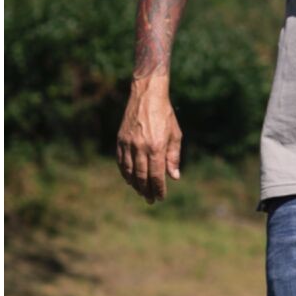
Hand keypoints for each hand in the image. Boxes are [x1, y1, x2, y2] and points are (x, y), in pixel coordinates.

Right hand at [117, 80, 182, 203]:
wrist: (147, 95)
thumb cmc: (165, 115)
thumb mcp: (175, 134)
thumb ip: (173, 157)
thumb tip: (174, 177)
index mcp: (156, 146)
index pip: (156, 175)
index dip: (158, 188)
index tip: (161, 197)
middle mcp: (140, 147)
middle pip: (142, 176)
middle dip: (147, 190)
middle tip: (151, 200)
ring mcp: (128, 143)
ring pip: (129, 171)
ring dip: (135, 184)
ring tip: (141, 192)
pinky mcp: (120, 139)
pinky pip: (121, 161)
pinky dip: (125, 172)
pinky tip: (130, 179)